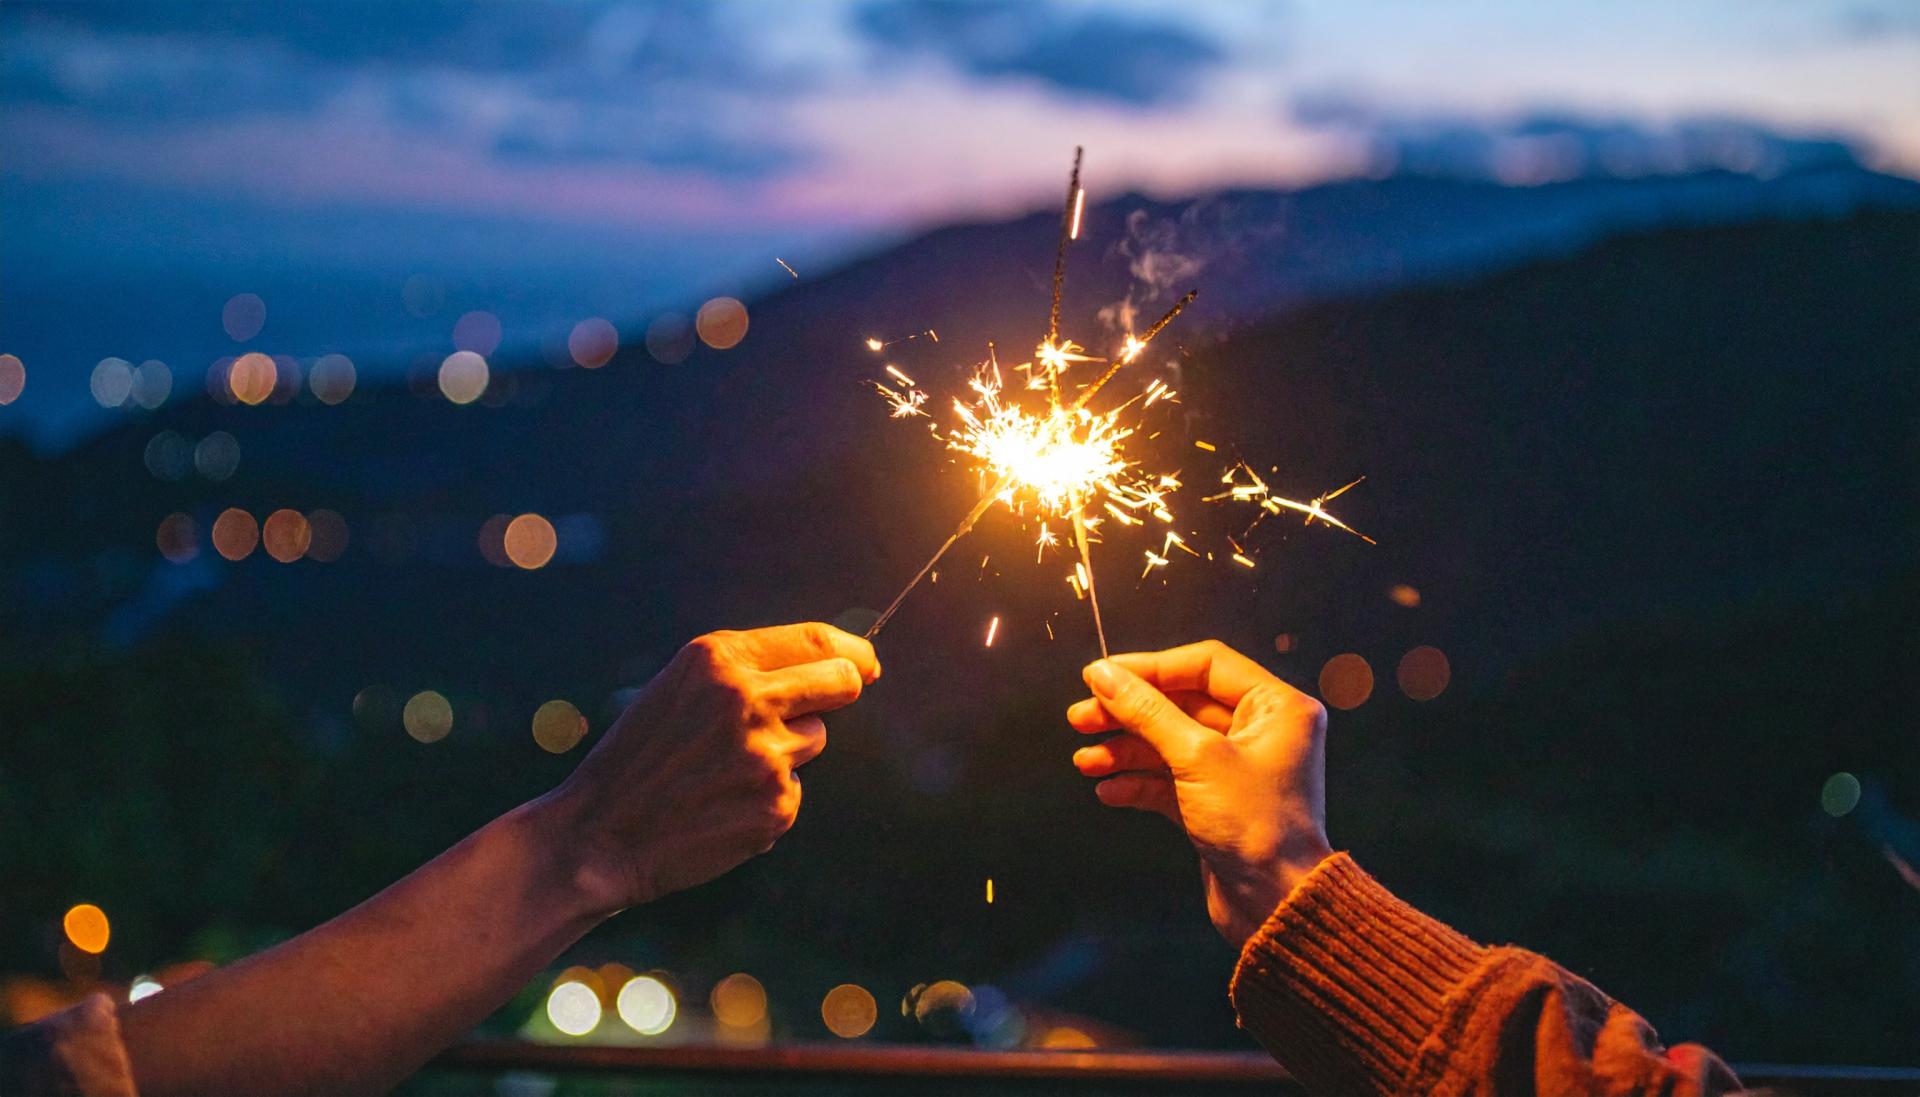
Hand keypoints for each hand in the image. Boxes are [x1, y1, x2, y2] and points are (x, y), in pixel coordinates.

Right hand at [540, 622, 878, 912]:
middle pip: (840, 682)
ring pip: (813, 739)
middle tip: (839, 696)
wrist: (600, 834)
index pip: (816, 642)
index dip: (852, 651)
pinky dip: (768, 798)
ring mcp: (766, 754)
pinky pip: (793, 790)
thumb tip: (834, 666)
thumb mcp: (680, 688)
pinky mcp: (777, 804)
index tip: (865, 662)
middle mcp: (746, 699)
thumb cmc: (640, 757)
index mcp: (719, 659)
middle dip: (847, 687)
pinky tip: (722, 808)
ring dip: (786, 751)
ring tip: (725, 771)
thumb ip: (745, 670)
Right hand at [1069, 640, 1331, 945]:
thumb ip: (1147, 712)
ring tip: (1086, 760)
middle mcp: (1260, 733)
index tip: (1101, 675)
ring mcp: (1237, 770)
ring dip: (1125, 750)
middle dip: (1128, 712)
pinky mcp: (1218, 805)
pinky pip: (1171, 781)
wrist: (1277, 906)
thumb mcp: (1196, 758)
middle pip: (1181, 703)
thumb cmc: (1258, 829)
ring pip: (1170, 744)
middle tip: (1081, 717)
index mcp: (1276, 707)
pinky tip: (1109, 790)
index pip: (1205, 665)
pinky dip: (1138, 783)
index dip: (1150, 667)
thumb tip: (1104, 675)